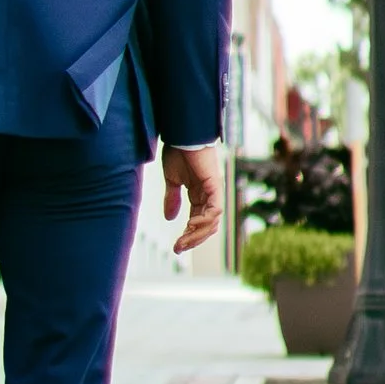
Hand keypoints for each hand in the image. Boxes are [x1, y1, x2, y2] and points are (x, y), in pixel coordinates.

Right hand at [162, 142, 222, 258]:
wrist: (182, 135)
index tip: (176, 246)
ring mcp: (214, 192)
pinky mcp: (215, 186)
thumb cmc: (178, 152)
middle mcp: (209, 196)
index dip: (188, 235)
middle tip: (179, 248)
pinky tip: (191, 224)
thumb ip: (172, 199)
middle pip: (207, 226)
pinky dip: (205, 220)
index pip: (197, 222)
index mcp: (199, 195)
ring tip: (183, 239)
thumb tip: (169, 218)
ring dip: (198, 234)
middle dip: (193, 240)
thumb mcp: (172, 180)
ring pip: (212, 222)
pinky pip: (215, 210)